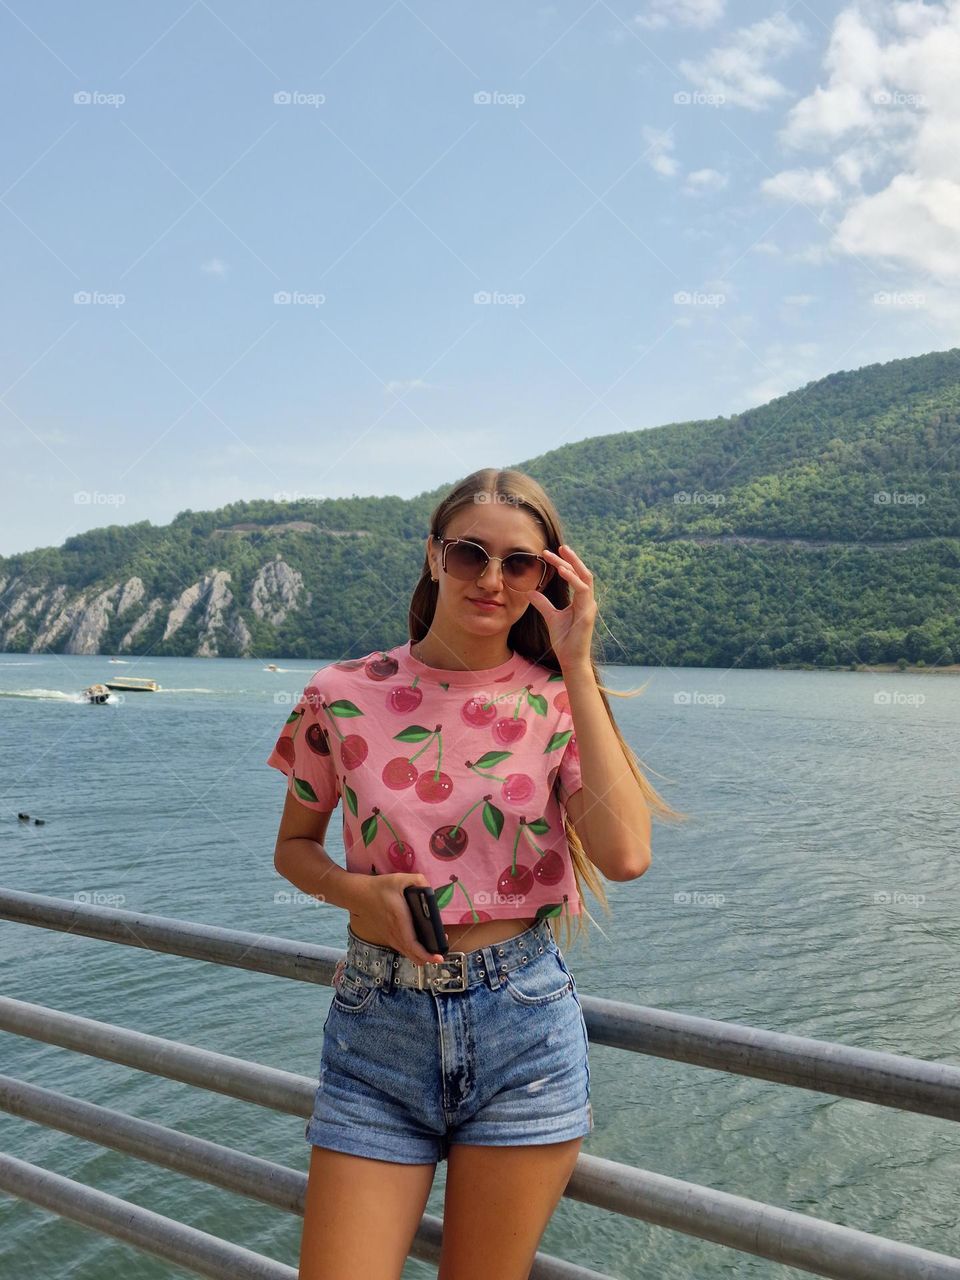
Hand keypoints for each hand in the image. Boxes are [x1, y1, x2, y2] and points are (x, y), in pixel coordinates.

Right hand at [356, 872, 444, 965]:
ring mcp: (390, 937)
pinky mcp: (388, 937)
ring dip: (421, 956)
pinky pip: (403, 949)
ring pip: (408, 954)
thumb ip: (419, 881)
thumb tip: (430, 890)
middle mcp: (394, 932)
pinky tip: (421, 946)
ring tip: (433, 950)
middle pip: (413, 955)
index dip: (426, 954)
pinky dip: (413, 952)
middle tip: (440, 952)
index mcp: (399, 919)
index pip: (413, 945)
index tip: (438, 957)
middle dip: (428, 958)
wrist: (358, 895)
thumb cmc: (380, 887)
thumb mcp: (400, 878)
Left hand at [524, 543, 596, 672]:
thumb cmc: (564, 640)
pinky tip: (562, 571)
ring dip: (572, 565)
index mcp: (581, 600)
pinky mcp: (587, 613)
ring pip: (585, 578)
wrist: (571, 659)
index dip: (566, 564)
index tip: (552, 554)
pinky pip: (582, 591)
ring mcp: (589, 606)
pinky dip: (573, 579)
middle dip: (572, 558)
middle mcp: (587, 601)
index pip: (576, 576)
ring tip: (559, 554)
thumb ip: (542, 603)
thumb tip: (530, 591)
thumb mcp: (551, 617)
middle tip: (560, 546)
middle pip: (583, 573)